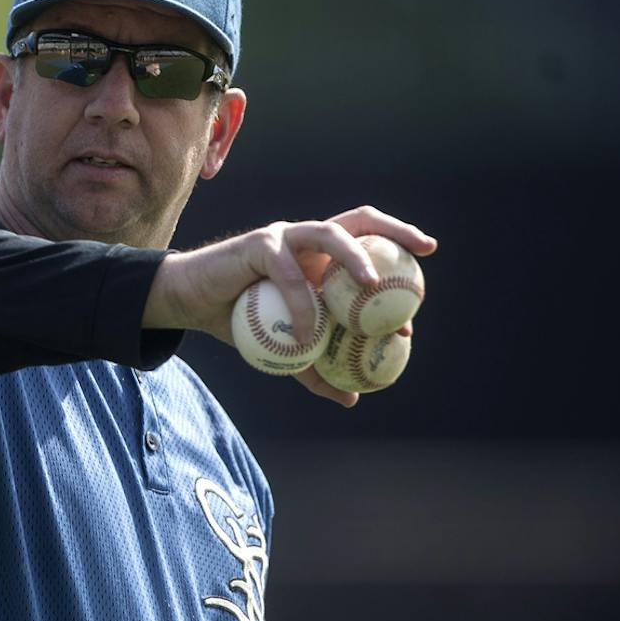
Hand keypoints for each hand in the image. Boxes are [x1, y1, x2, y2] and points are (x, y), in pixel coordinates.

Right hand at [142, 206, 436, 406]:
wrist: (191, 305)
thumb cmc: (238, 320)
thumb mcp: (284, 349)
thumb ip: (315, 368)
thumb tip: (352, 399)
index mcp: (321, 258)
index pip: (368, 239)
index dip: (400, 244)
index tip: (428, 264)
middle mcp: (307, 239)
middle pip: (359, 220)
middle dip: (396, 231)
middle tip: (423, 251)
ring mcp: (284, 237)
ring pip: (329, 234)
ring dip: (354, 257)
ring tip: (370, 285)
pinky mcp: (257, 245)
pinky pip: (287, 274)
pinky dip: (300, 305)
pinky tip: (305, 335)